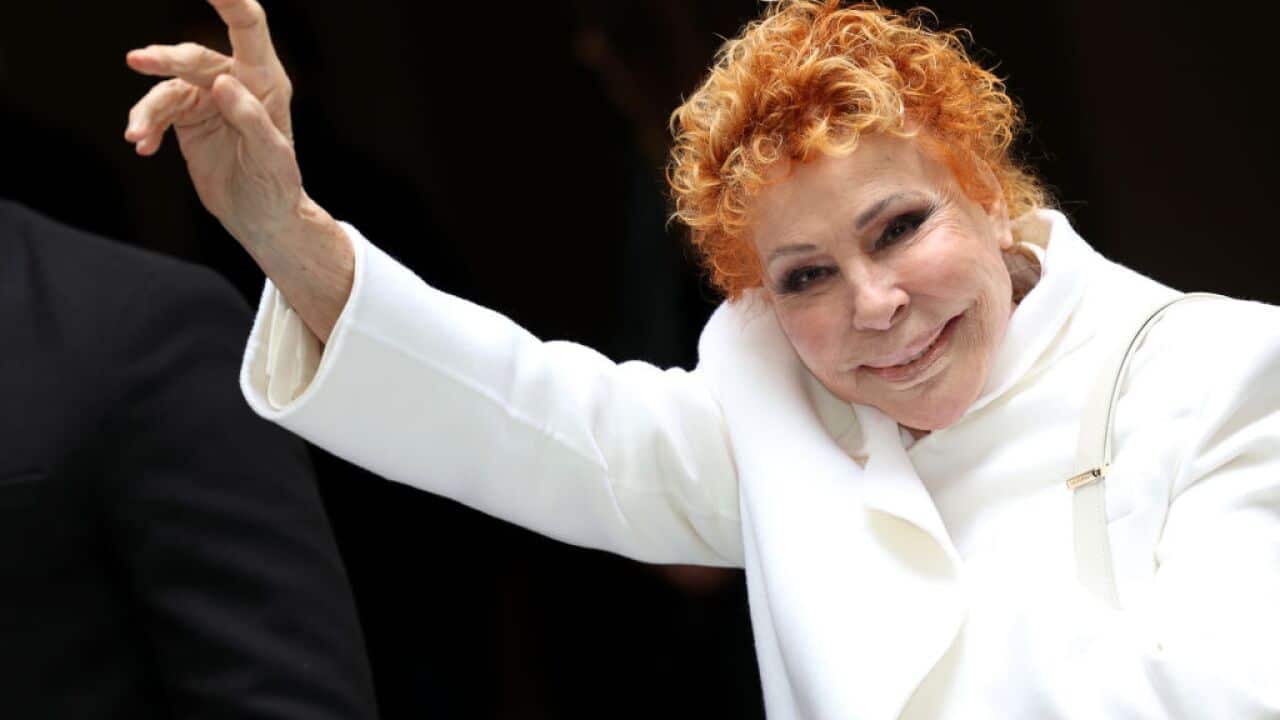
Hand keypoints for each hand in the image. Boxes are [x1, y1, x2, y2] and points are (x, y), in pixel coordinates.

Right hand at [124, 0, 299, 246]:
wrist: (260, 215)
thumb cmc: (276, 184)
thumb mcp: (272, 156)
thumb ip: (251, 118)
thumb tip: (222, 82)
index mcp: (265, 80)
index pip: (247, 26)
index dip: (228, 0)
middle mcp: (235, 81)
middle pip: (194, 57)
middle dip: (166, 59)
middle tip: (137, 61)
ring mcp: (208, 98)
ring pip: (167, 88)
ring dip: (148, 110)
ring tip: (136, 136)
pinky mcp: (187, 118)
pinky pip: (157, 113)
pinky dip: (147, 127)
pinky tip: (143, 146)